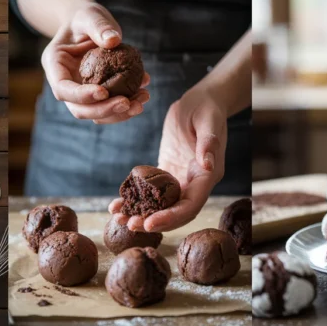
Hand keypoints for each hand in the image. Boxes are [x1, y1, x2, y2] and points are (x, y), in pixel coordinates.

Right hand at [41, 2, 149, 123]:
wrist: (89, 25)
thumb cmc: (86, 18)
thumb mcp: (90, 15)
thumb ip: (99, 27)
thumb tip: (113, 40)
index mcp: (55, 65)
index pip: (63, 89)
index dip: (81, 95)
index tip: (104, 92)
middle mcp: (65, 84)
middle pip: (79, 109)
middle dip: (104, 110)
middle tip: (128, 103)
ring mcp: (80, 93)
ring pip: (95, 114)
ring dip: (118, 113)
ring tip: (141, 101)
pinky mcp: (97, 95)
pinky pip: (109, 107)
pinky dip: (126, 106)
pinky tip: (143, 93)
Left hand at [109, 88, 226, 231]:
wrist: (201, 101)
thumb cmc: (206, 108)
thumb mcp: (209, 121)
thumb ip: (208, 143)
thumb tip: (207, 165)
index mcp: (207, 175)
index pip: (190, 205)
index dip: (171, 217)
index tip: (149, 223)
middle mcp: (195, 183)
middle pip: (175, 212)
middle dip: (153, 221)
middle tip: (129, 224)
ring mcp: (181, 180)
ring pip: (162, 206)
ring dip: (141, 214)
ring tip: (118, 218)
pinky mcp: (167, 173)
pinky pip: (152, 192)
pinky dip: (136, 199)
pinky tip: (118, 204)